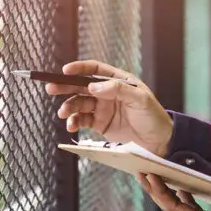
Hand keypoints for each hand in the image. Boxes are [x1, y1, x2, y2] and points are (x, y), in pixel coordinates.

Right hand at [46, 60, 173, 157]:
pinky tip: (71, 126)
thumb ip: (118, 90)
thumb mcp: (140, 100)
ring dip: (68, 107)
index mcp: (119, 81)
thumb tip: (93, 86)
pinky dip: (74, 122)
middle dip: (65, 86)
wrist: (159, 142)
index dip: (79, 68)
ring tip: (62, 114)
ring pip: (79, 104)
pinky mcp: (100, 124)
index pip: (95, 70)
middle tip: (51, 88)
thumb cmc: (154, 117)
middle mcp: (108, 93)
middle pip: (81, 86)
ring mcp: (102, 108)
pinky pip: (82, 120)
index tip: (64, 71)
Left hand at [138, 173, 210, 210]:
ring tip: (156, 178)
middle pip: (171, 208)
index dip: (161, 193)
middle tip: (141, 174)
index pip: (175, 208)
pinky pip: (193, 208)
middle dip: (155, 192)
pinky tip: (185, 188)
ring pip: (180, 207)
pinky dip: (186, 196)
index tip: (150, 177)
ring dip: (167, 193)